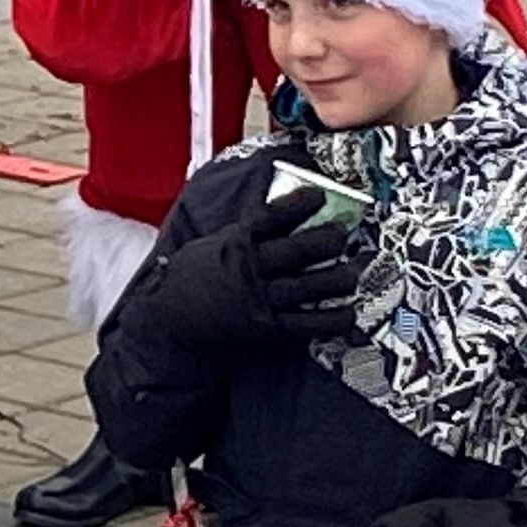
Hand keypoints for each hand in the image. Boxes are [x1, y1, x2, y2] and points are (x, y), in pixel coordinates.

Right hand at [138, 182, 367, 357]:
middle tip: (343, 234)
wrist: (172, 322)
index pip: (271, 217)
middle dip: (328, 240)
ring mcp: (260, 301)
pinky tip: (348, 311)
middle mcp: (250, 270)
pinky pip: (309, 324)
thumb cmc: (193, 277)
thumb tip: (286, 210)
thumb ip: (247, 229)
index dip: (298, 204)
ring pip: (310, 287)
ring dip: (340, 278)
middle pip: (298, 251)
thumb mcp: (214, 243)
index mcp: (235, 243)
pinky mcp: (269, 329)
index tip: (319, 196)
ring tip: (354, 271)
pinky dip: (334, 318)